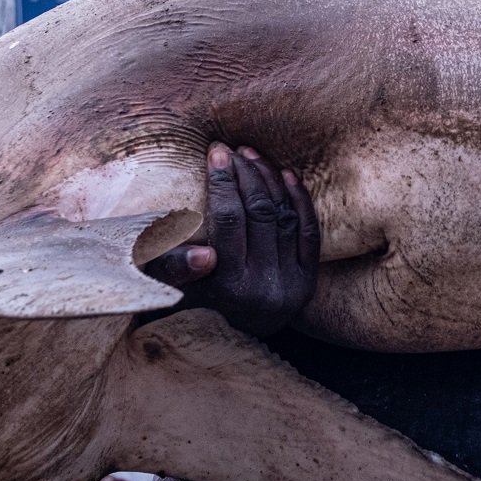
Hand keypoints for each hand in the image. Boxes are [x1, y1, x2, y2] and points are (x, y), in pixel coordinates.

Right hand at [146, 143, 318, 337]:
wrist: (233, 331)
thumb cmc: (192, 300)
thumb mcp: (171, 286)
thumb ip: (174, 266)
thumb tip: (202, 254)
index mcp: (228, 287)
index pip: (228, 220)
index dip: (222, 181)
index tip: (215, 152)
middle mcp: (264, 288)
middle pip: (259, 213)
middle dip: (245, 173)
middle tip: (232, 149)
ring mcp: (291, 284)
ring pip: (284, 217)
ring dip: (269, 179)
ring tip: (252, 155)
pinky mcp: (309, 280)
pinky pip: (309, 231)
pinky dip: (299, 199)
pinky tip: (286, 174)